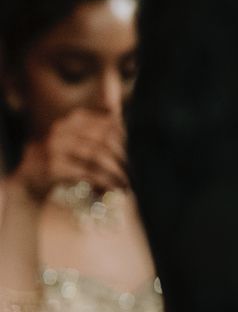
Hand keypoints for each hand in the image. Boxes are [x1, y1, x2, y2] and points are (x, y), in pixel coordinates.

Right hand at [10, 110, 126, 202]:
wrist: (29, 183)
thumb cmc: (61, 164)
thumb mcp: (76, 146)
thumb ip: (97, 137)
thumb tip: (125, 128)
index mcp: (69, 122)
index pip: (105, 125)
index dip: (124, 141)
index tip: (133, 156)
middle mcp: (60, 131)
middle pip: (103, 143)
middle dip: (122, 160)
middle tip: (133, 175)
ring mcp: (54, 148)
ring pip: (97, 159)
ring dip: (115, 174)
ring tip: (126, 185)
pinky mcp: (53, 167)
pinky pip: (87, 174)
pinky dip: (104, 183)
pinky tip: (113, 190)